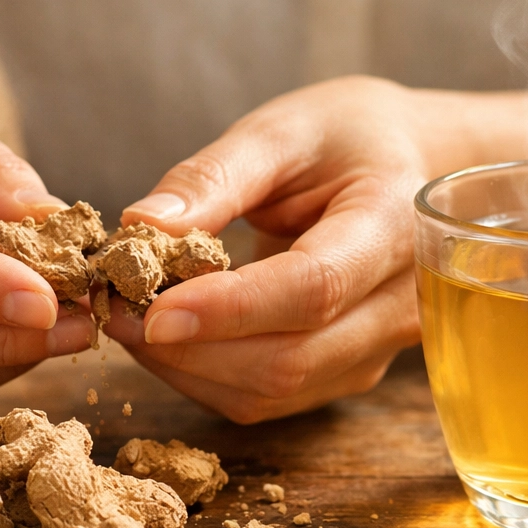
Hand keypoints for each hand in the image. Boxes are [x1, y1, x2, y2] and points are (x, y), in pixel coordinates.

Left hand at [110, 76, 425, 422]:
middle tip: (115, 307)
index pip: (314, 287)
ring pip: (274, 391)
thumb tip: (139, 227)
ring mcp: (378, 347)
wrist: (412, 168)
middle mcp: (400, 303)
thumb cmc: (349, 137)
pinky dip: (206, 375)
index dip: (229, 308)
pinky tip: (174, 336)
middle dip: (190, 347)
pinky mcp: (349, 369)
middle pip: (290, 358)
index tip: (151, 310)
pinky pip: (270, 397)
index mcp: (392, 225)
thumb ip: (215, 176)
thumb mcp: (284, 130)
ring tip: (134, 317)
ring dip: (188, 367)